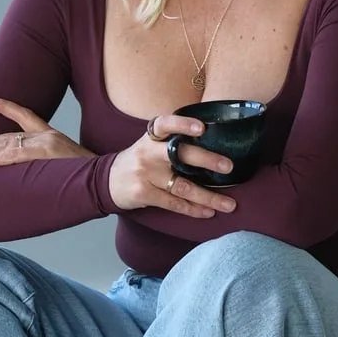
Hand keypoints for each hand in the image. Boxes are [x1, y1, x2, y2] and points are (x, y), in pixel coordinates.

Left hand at [0, 96, 93, 166]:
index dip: (4, 107)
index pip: (24, 115)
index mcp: (51, 136)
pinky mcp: (47, 153)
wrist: (114, 175)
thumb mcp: (71, 165)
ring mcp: (46, 143)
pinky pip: (16, 155)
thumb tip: (37, 173)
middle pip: (5, 136)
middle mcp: (46, 136)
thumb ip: (51, 164)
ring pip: (5, 145)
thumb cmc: (94, 175)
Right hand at [107, 113, 235, 219]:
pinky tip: (208, 212)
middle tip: (229, 167)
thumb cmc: (139, 160)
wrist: (107, 181)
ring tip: (230, 204)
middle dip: (207, 161)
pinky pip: (174, 203)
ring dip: (209, 197)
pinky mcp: (143, 193)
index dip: (183, 124)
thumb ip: (173, 142)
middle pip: (180, 155)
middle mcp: (148, 153)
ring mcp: (145, 174)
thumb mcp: (149, 144)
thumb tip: (213, 144)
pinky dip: (193, 209)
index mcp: (151, 137)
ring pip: (183, 186)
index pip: (166, 124)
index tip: (202, 128)